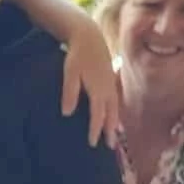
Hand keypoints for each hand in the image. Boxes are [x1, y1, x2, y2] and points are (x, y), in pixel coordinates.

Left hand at [59, 20, 120, 146]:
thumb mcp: (69, 73)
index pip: (98, 116)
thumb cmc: (77, 55)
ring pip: (116, 107)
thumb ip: (69, 93)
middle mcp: (107, 89)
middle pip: (111, 115)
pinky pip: (116, 100)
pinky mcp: (111, 79)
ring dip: (115, 122)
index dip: (95, 130)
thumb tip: (67, 113)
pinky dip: (116, 111)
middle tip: (109, 146)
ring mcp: (111, 84)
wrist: (89, 37)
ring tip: (114, 135)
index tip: (92, 143)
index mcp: (97, 90)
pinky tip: (114, 115)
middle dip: (110, 131)